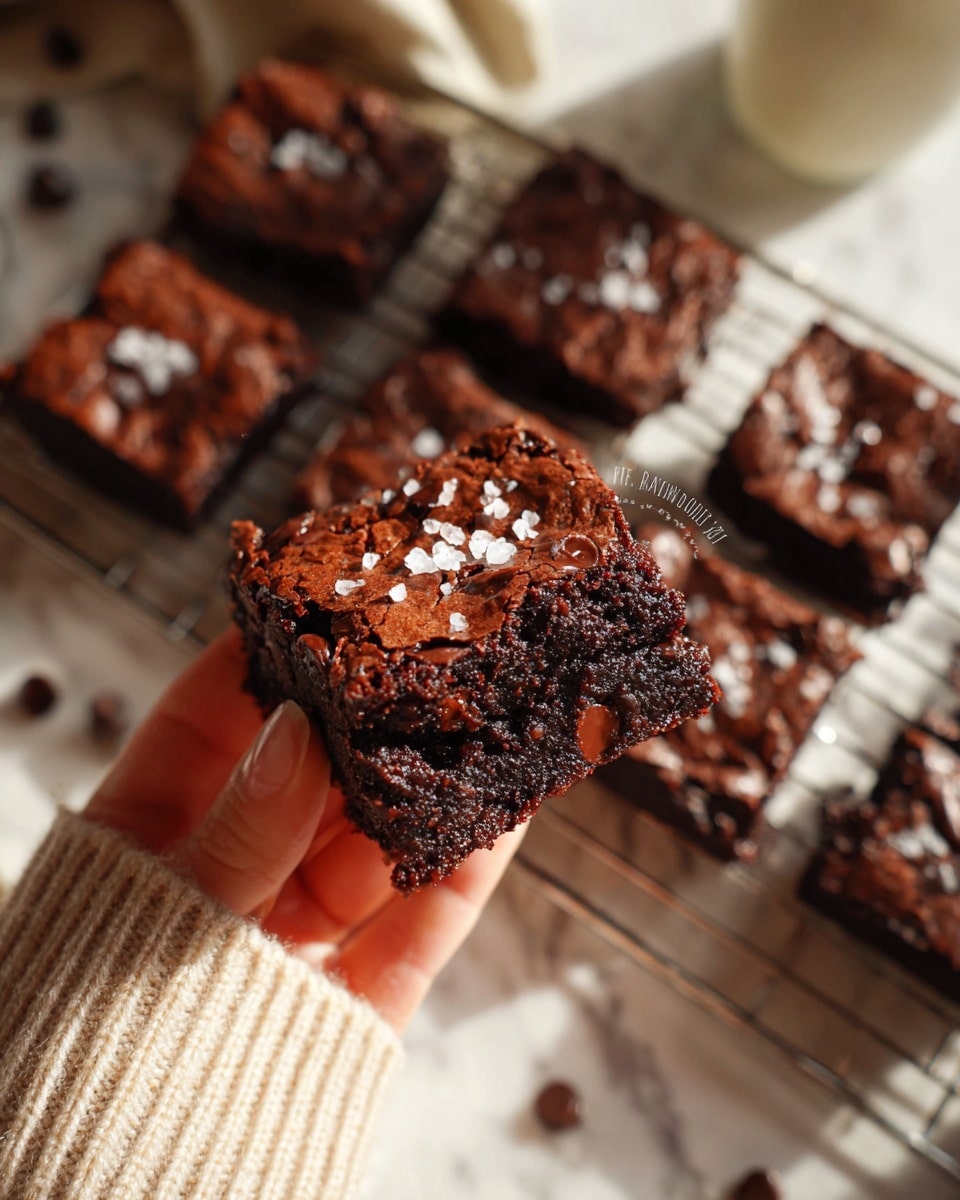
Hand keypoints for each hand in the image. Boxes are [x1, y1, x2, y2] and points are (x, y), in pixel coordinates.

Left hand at [86, 628, 523, 1030]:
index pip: (207, 724)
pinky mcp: (352, 1003)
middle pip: (307, 775)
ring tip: (491, 705)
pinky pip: (414, 923)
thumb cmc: (86, 1061)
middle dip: (368, 711)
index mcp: (140, 847)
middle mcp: (222, 884)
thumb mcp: (150, 926)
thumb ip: (238, 833)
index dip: (265, 657)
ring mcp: (290, 942)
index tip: (322, 597)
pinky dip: (460, 867)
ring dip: (432, 778)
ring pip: (375, 841)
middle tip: (430, 640)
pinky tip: (505, 808)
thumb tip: (301, 727)